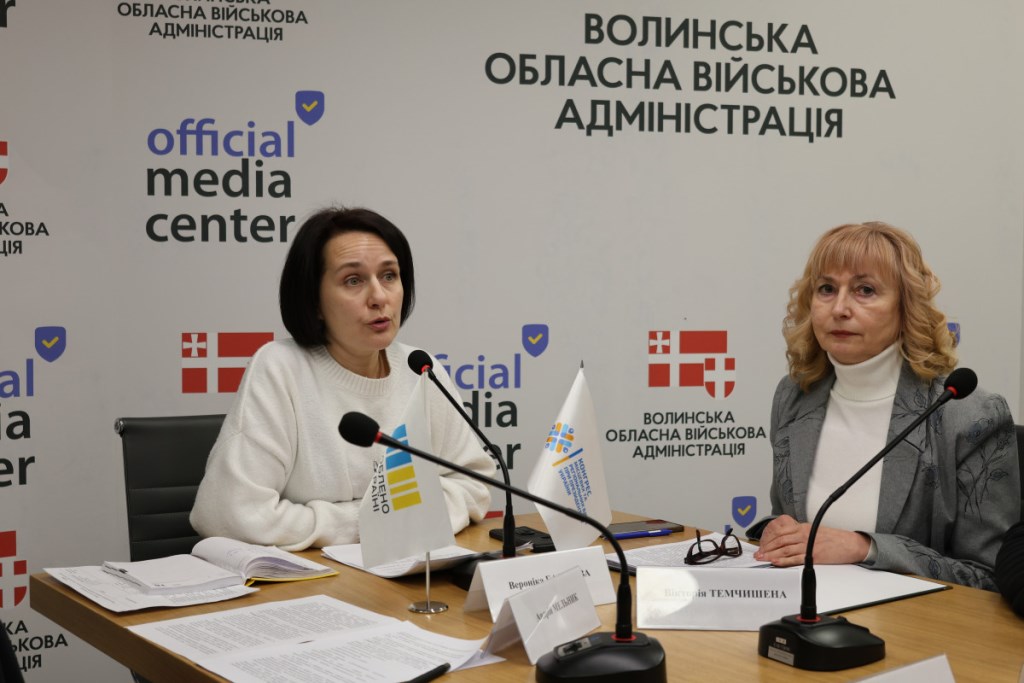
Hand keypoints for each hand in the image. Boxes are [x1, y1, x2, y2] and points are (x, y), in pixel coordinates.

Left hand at [753, 514, 870, 566]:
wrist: (850, 544)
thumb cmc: (833, 539)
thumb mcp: (814, 531)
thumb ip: (799, 534)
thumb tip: (785, 540)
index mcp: (803, 527)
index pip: (780, 531)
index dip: (768, 539)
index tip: (762, 545)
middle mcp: (804, 534)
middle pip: (780, 540)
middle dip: (767, 547)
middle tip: (758, 554)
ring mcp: (809, 545)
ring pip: (785, 548)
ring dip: (772, 554)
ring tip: (763, 559)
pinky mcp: (814, 555)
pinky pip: (796, 558)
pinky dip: (784, 560)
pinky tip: (776, 562)